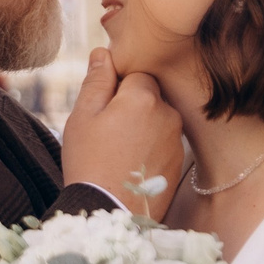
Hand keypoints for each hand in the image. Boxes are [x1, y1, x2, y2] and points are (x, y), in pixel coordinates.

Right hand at [61, 50, 182, 205]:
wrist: (109, 212)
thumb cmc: (89, 161)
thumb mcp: (83, 116)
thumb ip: (97, 80)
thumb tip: (104, 52)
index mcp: (144, 96)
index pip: (135, 74)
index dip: (116, 89)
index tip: (102, 110)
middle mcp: (168, 113)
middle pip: (149, 96)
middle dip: (131, 106)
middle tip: (106, 133)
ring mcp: (177, 139)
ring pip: (157, 119)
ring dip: (141, 127)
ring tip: (117, 151)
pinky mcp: (179, 161)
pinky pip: (163, 142)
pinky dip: (149, 147)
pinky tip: (130, 165)